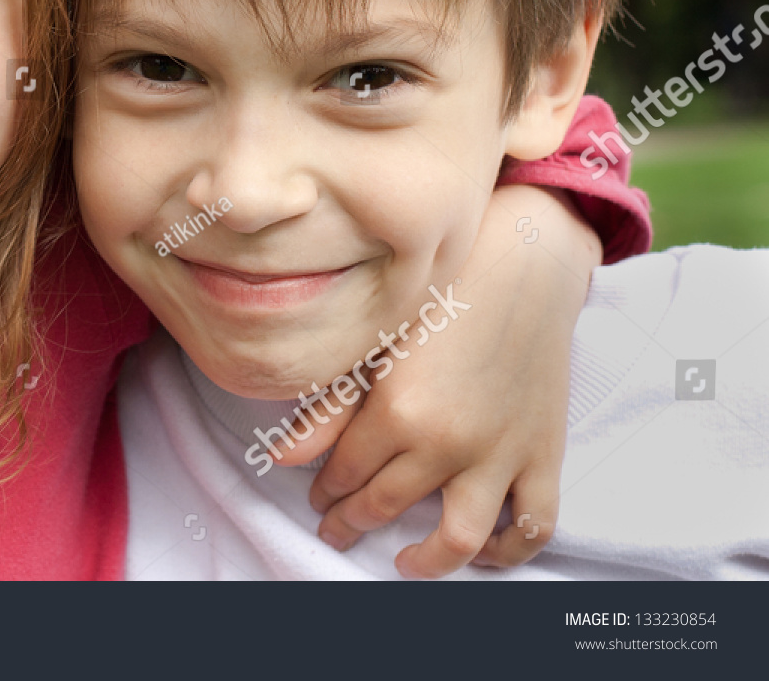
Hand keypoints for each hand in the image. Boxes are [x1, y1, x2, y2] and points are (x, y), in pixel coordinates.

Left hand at [307, 185, 599, 577]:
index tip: (318, 498)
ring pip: (459, 538)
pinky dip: (508, 549)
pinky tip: (481, 550)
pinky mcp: (543, 453)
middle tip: (338, 527)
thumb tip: (281, 459)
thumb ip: (329, 406)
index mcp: (397, 413)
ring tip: (406, 561)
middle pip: (386, 506)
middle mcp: (447, 443)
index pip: (345, 475)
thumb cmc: (441, 294)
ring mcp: (499, 454)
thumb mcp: (374, 342)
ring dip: (428, 560)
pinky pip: (532, 525)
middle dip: (353, 522)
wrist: (522, 264)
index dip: (326, 493)